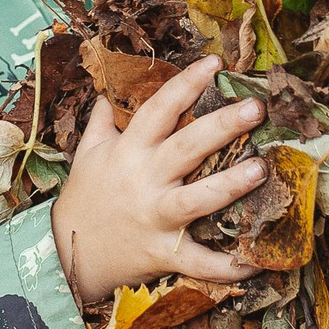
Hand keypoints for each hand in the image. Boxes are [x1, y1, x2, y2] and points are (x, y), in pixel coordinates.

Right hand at [50, 55, 267, 307]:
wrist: (66, 253)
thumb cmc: (85, 199)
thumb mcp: (87, 156)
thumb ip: (100, 124)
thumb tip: (105, 96)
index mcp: (129, 151)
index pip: (159, 109)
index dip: (186, 83)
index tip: (214, 63)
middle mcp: (144, 180)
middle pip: (187, 147)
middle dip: (222, 126)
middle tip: (256, 107)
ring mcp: (155, 217)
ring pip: (197, 200)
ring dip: (231, 185)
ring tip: (262, 168)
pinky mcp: (163, 252)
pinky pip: (199, 262)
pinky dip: (228, 266)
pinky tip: (258, 261)